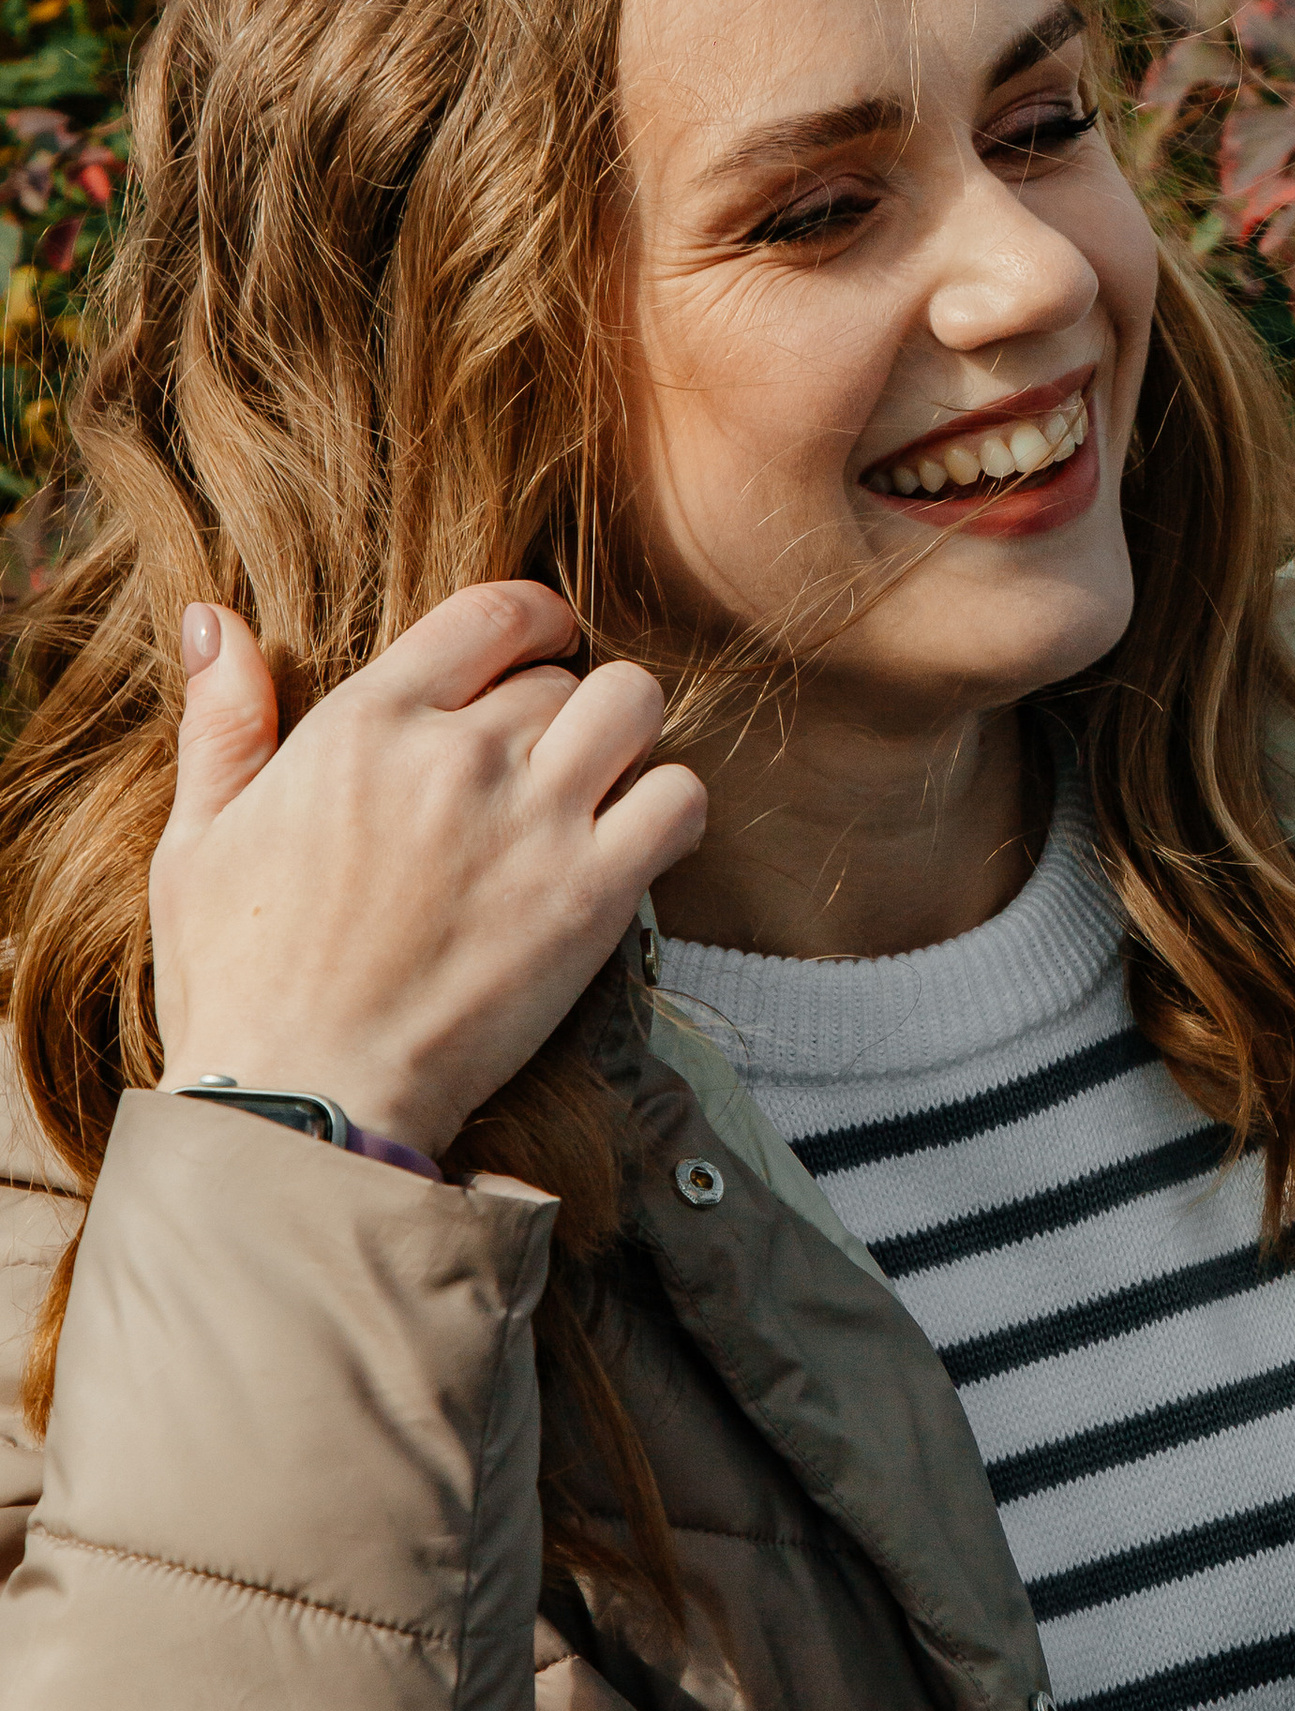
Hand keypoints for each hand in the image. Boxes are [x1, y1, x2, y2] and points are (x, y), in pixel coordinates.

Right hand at [151, 582, 706, 1158]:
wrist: (305, 1099)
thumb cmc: (240, 982)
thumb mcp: (198, 840)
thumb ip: (223, 723)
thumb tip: (211, 619)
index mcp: (366, 725)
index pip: (492, 611)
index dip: (533, 620)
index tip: (541, 645)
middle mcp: (458, 754)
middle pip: (561, 676)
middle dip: (559, 708)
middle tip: (542, 765)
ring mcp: (534, 819)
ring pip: (633, 707)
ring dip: (626, 737)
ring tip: (600, 786)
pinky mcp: (592, 894)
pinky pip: (681, 799)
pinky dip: (673, 809)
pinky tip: (638, 843)